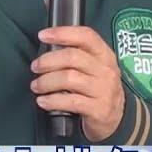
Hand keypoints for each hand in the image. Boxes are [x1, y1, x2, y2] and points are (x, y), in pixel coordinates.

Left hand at [30, 26, 125, 141]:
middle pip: (72, 57)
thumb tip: (47, 47)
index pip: (86, 36)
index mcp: (104, 55)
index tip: (42, 35)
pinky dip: (52, 100)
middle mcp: (106, 70)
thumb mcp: (94, 68)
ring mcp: (104, 90)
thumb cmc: (97, 88)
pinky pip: (70, 101)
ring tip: (36, 86)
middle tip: (35, 67)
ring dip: (46, 82)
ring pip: (69, 78)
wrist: (116, 118)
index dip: (62, 33)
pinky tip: (43, 101)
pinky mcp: (99, 109)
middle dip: (48, 61)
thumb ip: (75, 56)